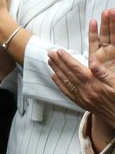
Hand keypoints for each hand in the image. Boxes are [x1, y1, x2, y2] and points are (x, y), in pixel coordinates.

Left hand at [49, 10, 114, 146]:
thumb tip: (92, 64)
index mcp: (94, 86)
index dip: (65, 59)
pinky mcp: (86, 104)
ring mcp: (85, 100)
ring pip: (66, 83)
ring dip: (57, 70)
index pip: (76, 70)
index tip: (55, 49)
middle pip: (68, 75)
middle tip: (47, 51)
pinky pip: (70, 93)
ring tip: (48, 60)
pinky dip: (61, 83)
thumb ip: (106, 75)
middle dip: (57, 62)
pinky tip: (55, 77)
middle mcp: (86, 93)